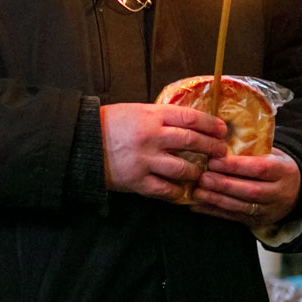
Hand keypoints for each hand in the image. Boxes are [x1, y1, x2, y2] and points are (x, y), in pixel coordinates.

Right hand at [100, 103, 228, 200]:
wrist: (79, 142)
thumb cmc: (107, 124)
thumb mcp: (135, 111)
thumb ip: (160, 117)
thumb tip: (189, 123)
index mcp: (151, 116)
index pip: (191, 118)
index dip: (212, 125)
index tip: (222, 130)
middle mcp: (151, 137)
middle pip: (193, 142)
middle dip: (213, 148)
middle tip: (221, 152)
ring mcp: (145, 160)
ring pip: (184, 168)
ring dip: (197, 172)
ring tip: (201, 173)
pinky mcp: (137, 180)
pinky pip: (166, 189)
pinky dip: (177, 190)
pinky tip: (180, 189)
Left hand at [192, 149, 301, 227]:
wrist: (295, 191)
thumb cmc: (273, 165)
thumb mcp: (270, 153)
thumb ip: (249, 148)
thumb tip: (216, 137)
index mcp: (284, 170)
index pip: (261, 168)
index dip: (236, 166)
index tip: (214, 161)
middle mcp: (279, 192)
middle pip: (251, 191)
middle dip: (224, 185)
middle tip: (202, 178)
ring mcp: (269, 209)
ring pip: (243, 207)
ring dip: (217, 200)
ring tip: (198, 192)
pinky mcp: (258, 221)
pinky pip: (234, 217)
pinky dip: (215, 212)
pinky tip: (198, 205)